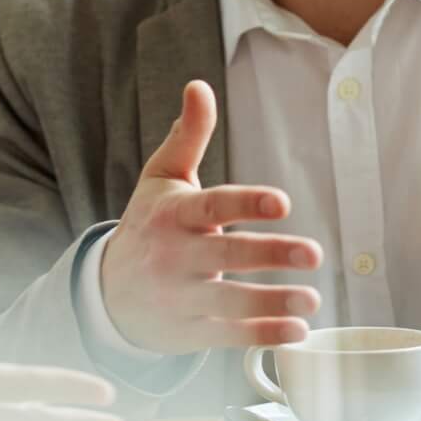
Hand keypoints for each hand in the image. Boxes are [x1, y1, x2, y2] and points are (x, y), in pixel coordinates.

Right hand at [100, 80, 323, 354]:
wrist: (106, 293)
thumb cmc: (148, 225)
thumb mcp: (162, 178)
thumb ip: (188, 136)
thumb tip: (199, 86)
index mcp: (173, 214)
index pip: (212, 207)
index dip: (247, 204)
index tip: (282, 203)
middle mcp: (174, 256)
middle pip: (225, 255)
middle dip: (270, 254)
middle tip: (313, 253)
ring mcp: (181, 297)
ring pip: (230, 301)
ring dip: (272, 302)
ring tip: (312, 298)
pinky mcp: (189, 331)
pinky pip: (228, 334)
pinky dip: (262, 335)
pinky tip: (297, 330)